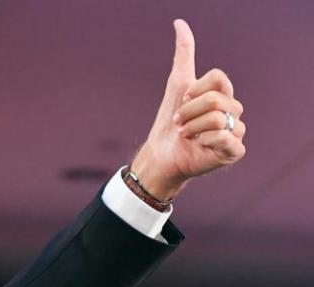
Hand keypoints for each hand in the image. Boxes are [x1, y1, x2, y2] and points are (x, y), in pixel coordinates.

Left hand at [131, 19, 246, 200]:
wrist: (161, 153)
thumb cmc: (169, 121)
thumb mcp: (176, 83)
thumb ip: (183, 54)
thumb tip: (179, 23)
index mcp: (224, 94)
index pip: (219, 78)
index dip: (195, 90)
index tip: (182, 101)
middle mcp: (234, 111)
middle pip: (216, 99)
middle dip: (189, 111)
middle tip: (179, 123)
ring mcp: (237, 131)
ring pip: (218, 118)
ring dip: (193, 127)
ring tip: (186, 135)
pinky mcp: (235, 150)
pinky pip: (225, 137)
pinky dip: (205, 140)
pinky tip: (199, 146)